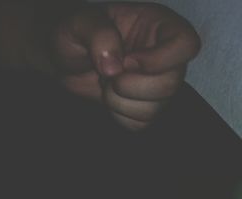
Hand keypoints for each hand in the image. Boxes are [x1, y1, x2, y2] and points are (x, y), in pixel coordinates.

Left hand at [51, 2, 200, 129]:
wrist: (64, 59)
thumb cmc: (76, 34)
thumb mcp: (79, 23)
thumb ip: (98, 35)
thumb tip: (114, 66)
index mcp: (159, 26)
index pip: (187, 44)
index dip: (160, 60)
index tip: (128, 61)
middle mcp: (165, 55)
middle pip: (173, 82)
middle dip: (131, 85)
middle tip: (108, 75)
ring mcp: (157, 82)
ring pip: (158, 107)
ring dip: (121, 102)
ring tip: (106, 85)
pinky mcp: (144, 105)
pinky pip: (142, 123)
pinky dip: (120, 116)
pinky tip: (109, 99)